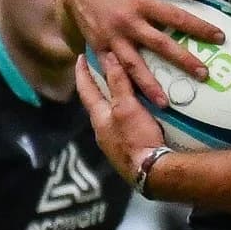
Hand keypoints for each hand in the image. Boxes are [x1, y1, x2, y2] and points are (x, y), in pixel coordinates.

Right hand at [57, 0, 217, 106]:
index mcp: (143, 2)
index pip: (178, 17)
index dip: (200, 27)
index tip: (219, 38)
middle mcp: (129, 22)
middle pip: (160, 45)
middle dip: (183, 61)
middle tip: (203, 76)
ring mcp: (113, 37)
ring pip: (134, 65)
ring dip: (149, 85)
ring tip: (165, 103)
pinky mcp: (99, 46)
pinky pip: (111, 69)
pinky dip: (121, 83)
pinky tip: (132, 100)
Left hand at [73, 49, 168, 185]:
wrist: (151, 172)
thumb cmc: (136, 138)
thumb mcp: (126, 106)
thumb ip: (117, 83)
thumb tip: (108, 57)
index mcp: (98, 117)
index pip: (86, 90)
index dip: (82, 72)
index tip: (80, 58)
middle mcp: (101, 130)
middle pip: (95, 103)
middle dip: (97, 86)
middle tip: (99, 70)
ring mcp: (112, 142)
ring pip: (108, 116)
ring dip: (111, 101)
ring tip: (119, 89)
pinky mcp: (125, 151)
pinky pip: (120, 126)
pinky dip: (122, 114)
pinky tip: (133, 115)